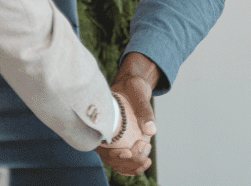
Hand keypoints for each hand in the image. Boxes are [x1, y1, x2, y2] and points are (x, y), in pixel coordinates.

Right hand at [95, 53, 159, 175]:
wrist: (133, 85)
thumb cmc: (131, 85)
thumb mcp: (137, 90)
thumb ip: (144, 109)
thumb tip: (151, 131)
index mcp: (99, 122)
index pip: (100, 147)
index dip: (112, 155)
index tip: (128, 152)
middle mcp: (101, 134)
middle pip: (110, 159)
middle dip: (128, 160)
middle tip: (144, 147)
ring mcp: (111, 141)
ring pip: (117, 163)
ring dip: (132, 166)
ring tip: (147, 159)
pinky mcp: (120, 143)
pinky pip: (124, 161)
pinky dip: (133, 166)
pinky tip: (145, 162)